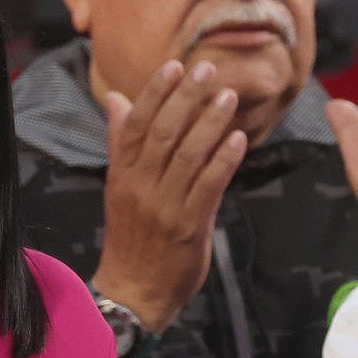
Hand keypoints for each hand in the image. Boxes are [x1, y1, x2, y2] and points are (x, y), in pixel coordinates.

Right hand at [93, 60, 246, 331]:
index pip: (136, 125)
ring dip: (210, 122)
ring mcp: (165, 206)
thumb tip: (119, 100)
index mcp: (122, 174)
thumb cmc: (131, 236)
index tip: (173, 66)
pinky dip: (224, 160)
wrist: (134, 291)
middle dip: (186, 98)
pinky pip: (208, 186)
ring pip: (188, 155)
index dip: (155, 93)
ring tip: (227, 96)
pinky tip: (238, 140)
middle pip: (163, 133)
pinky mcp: (190, 226)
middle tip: (207, 69)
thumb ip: (122, 143)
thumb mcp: (119, 187)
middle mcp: (141, 186)